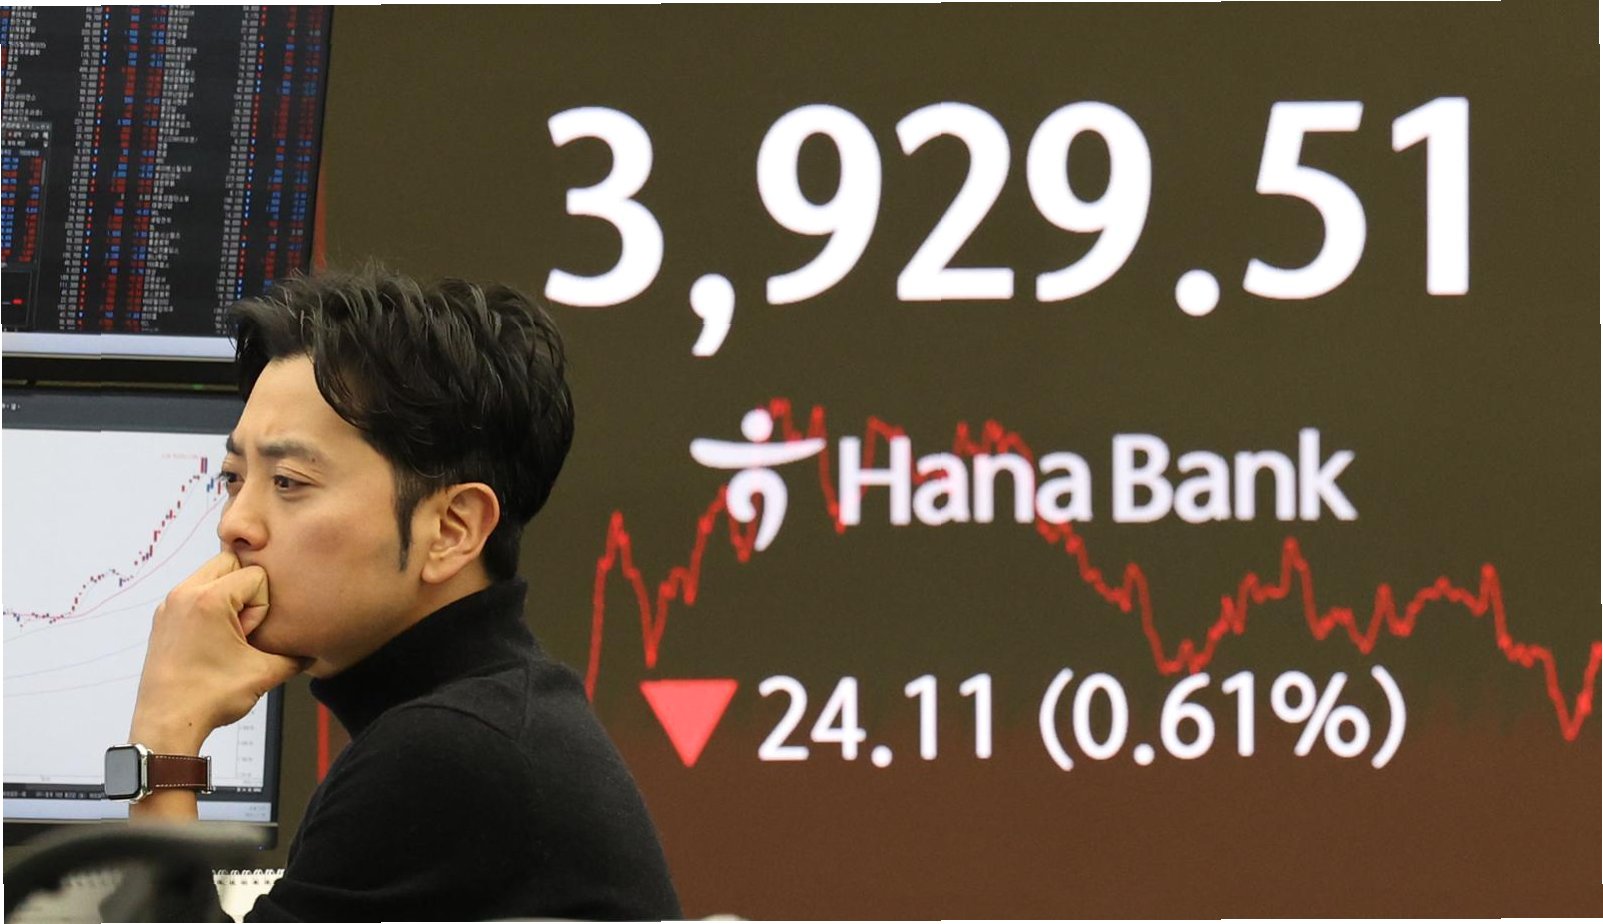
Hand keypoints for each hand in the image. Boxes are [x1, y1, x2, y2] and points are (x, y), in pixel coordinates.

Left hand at [129, 552, 306, 754]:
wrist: (166, 724)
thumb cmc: (207, 698)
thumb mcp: (264, 674)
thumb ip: (296, 657)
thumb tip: (312, 653)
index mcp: (208, 599)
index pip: (256, 576)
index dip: (262, 606)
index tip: (248, 635)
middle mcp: (184, 594)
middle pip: (229, 563)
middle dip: (245, 591)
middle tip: (241, 628)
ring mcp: (169, 606)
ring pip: (210, 577)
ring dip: (226, 598)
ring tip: (226, 636)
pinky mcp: (162, 620)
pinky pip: (193, 596)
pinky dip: (208, 609)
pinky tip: (212, 642)